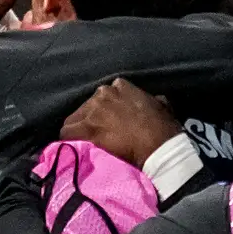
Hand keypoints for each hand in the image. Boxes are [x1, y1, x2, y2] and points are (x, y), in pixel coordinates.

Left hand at [61, 76, 178, 162]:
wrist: (159, 147)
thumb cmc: (164, 129)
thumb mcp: (162, 105)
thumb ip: (151, 100)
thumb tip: (153, 101)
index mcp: (122, 86)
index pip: (107, 93)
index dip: (107, 107)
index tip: (111, 118)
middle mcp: (104, 93)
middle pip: (88, 105)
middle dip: (92, 117)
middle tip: (100, 132)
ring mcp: (94, 110)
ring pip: (76, 118)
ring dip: (80, 128)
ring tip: (85, 141)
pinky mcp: (87, 128)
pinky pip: (67, 132)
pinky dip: (69, 139)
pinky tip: (73, 146)